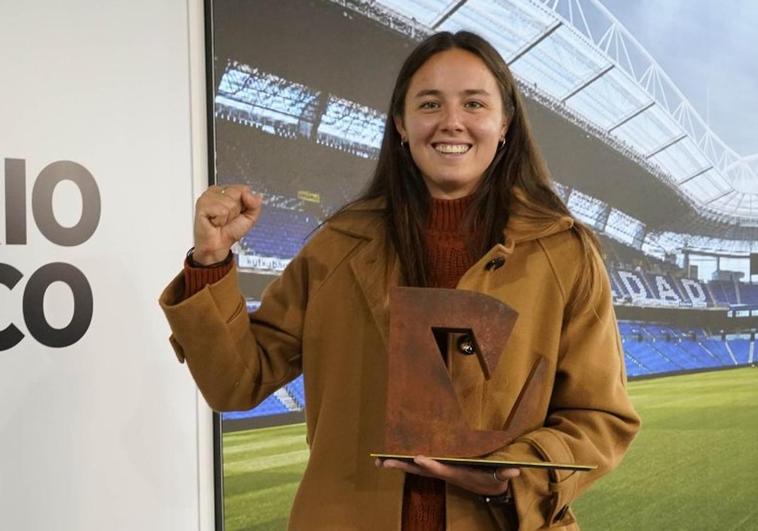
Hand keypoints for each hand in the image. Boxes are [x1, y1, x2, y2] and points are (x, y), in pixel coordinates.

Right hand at [193, 185, 262, 264]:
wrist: (218, 245)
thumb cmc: (230, 231)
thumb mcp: (250, 217)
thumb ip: (255, 204)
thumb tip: (249, 194)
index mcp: (226, 191)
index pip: (243, 189)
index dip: (244, 205)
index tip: (236, 213)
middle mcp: (216, 192)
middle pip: (237, 193)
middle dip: (236, 210)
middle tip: (227, 218)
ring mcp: (207, 197)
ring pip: (230, 202)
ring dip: (228, 216)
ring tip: (220, 221)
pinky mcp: (202, 205)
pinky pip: (222, 210)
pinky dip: (221, 220)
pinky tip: (214, 222)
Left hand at [375, 455, 519, 495]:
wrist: (489, 487)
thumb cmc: (493, 478)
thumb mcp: (499, 476)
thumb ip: (505, 473)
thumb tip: (515, 470)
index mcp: (457, 473)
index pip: (441, 468)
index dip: (430, 464)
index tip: (418, 458)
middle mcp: (444, 472)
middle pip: (419, 470)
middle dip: (401, 465)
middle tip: (382, 461)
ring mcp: (439, 470)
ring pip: (414, 468)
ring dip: (397, 465)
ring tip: (378, 462)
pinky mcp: (438, 468)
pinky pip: (418, 465)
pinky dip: (404, 462)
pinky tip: (390, 459)